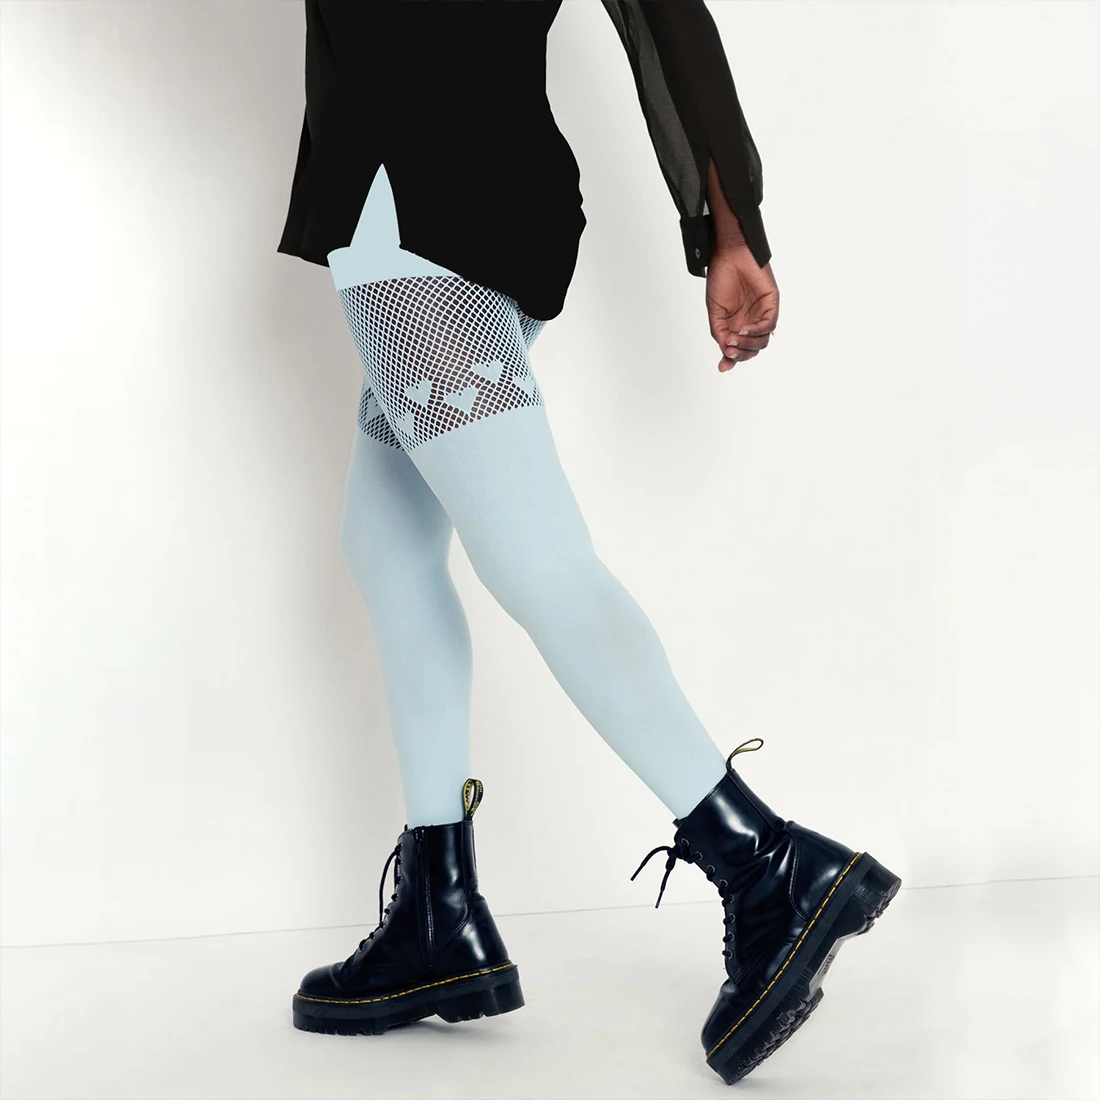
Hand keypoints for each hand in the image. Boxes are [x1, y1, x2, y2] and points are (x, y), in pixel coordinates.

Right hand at [705, 242, 778, 372]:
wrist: (729, 255)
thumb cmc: (721, 278)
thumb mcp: (715, 312)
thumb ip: (720, 333)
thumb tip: (726, 352)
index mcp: (737, 325)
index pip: (739, 349)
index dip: (732, 360)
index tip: (722, 367)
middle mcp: (751, 321)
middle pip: (752, 349)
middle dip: (741, 354)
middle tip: (729, 350)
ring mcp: (762, 314)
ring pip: (762, 341)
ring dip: (748, 345)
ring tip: (734, 340)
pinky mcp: (772, 304)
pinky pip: (769, 325)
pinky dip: (757, 331)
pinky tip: (744, 330)